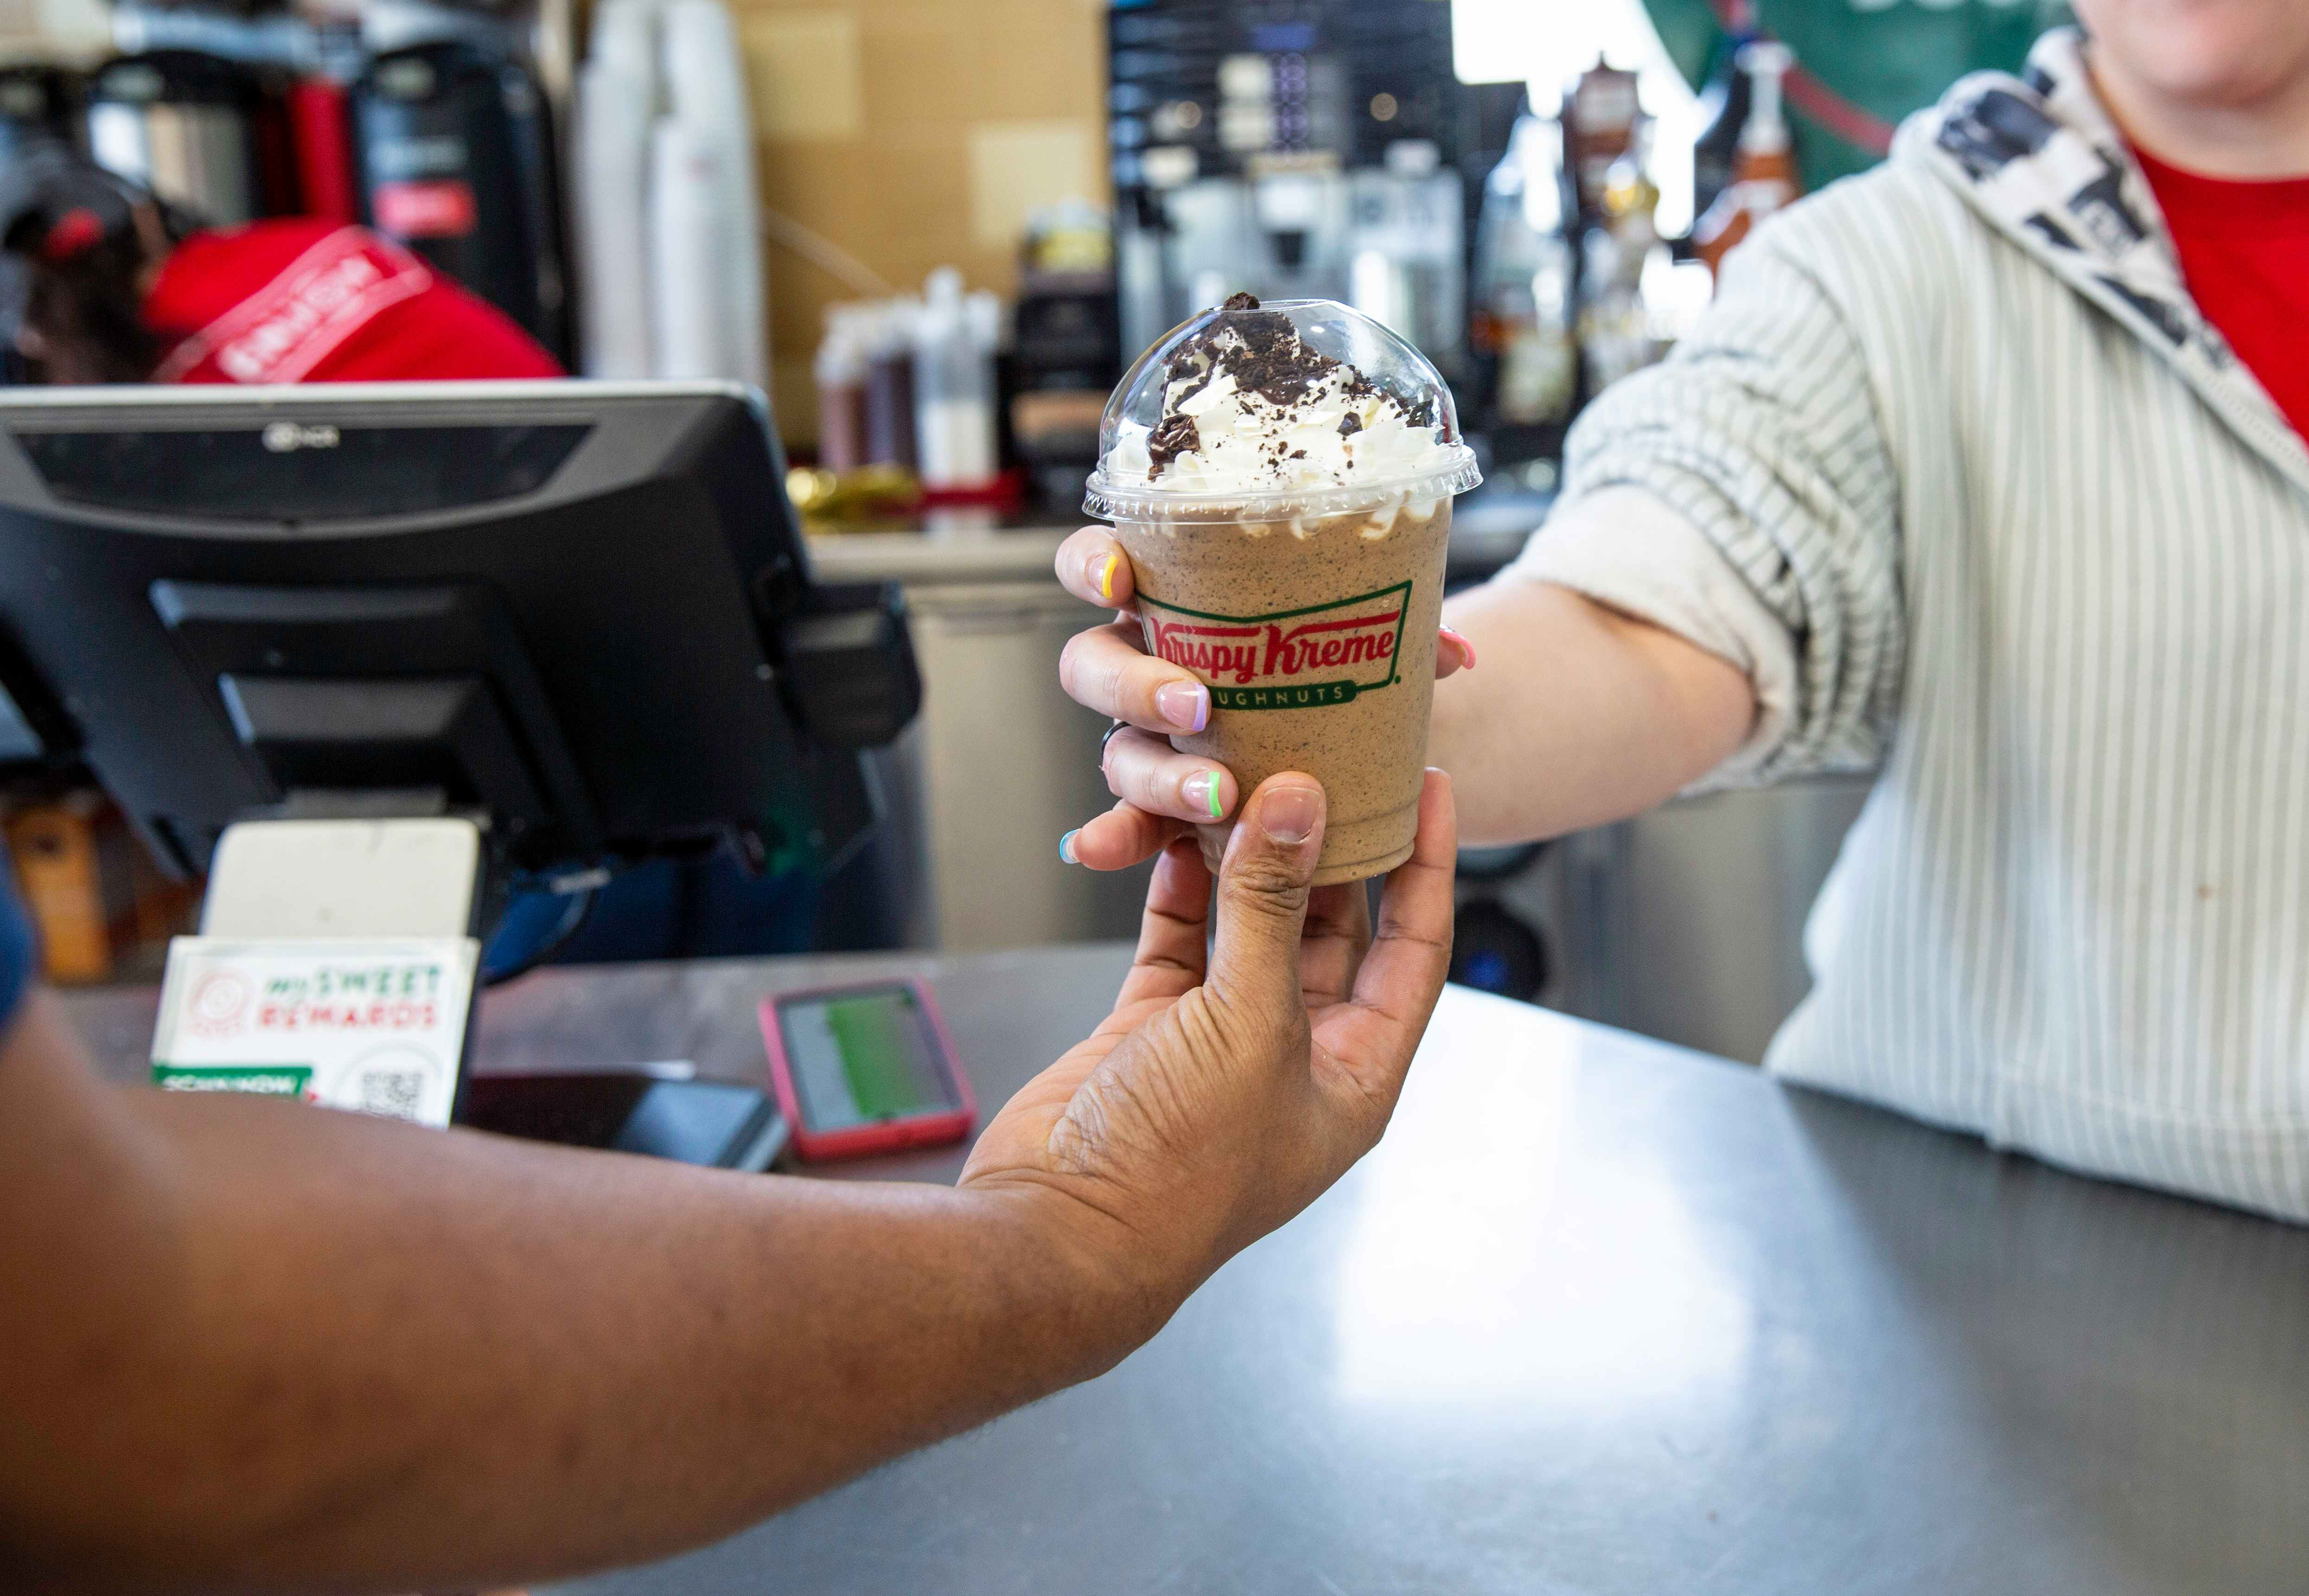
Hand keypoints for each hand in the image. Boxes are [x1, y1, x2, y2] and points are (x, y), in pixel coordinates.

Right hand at [960, 769, 1456, 1313]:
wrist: (1061, 1231)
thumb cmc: (1179, 1165)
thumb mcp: (1248, 1024)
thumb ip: (1272, 908)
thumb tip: (1297, 801)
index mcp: (1356, 1073)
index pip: (1415, 949)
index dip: (1428, 866)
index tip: (1431, 785)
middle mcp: (1297, 1054)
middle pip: (1332, 927)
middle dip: (1327, 848)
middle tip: (1328, 763)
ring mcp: (1221, 1040)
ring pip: (1250, 924)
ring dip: (1248, 860)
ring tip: (1250, 780)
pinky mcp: (1151, 1028)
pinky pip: (1180, 939)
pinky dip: (1180, 888)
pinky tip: (1180, 833)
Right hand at [1054, 525, 1475, 871]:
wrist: (1347, 767)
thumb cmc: (1335, 688)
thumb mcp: (1368, 660)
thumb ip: (1407, 653)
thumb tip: (1455, 652)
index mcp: (1183, 610)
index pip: (1113, 567)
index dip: (1097, 566)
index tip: (1120, 578)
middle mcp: (1151, 672)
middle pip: (1098, 665)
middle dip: (1137, 683)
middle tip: (1197, 704)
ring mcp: (1151, 743)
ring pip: (1122, 749)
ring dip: (1159, 774)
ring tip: (1216, 795)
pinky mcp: (1161, 811)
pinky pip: (1128, 824)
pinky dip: (1114, 836)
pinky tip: (1097, 847)